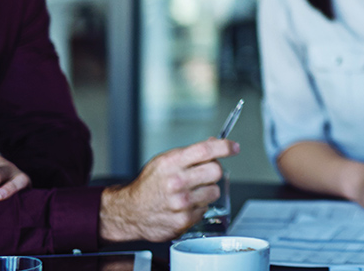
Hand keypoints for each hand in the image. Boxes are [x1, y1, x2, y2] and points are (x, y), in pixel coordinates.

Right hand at [99, 138, 238, 243]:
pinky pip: (205, 209)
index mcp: (171, 163)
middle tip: (204, 175)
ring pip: (214, 191)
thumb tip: (214, 143)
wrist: (130, 212)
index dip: (224, 147)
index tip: (233, 147)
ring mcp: (181, 203)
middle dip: (214, 171)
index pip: (205, 150)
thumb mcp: (164, 161)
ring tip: (191, 192)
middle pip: (215, 171)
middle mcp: (177, 182)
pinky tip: (184, 206)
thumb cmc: (148, 186)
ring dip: (207, 191)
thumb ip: (190, 153)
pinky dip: (198, 207)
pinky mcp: (184, 220)